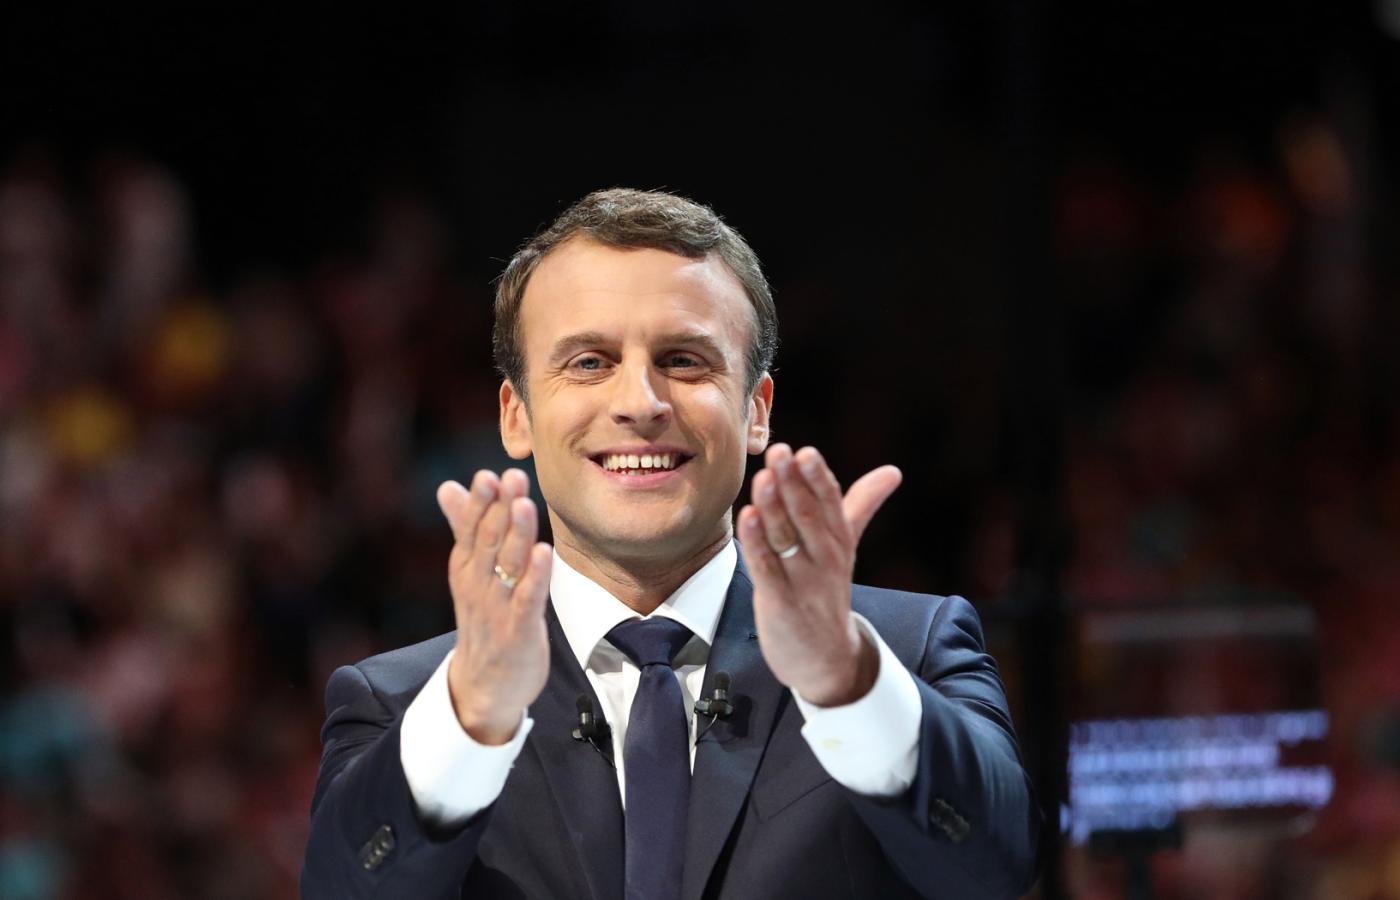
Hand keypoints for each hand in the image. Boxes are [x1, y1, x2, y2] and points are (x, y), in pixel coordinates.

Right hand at [437, 469, 552, 744]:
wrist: (482, 688)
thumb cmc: (483, 620)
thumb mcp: (468, 573)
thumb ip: (462, 527)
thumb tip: (449, 486)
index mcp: (465, 569)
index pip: (469, 529)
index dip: (479, 503)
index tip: (488, 474)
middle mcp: (477, 585)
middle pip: (488, 541)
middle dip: (500, 508)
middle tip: (512, 476)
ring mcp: (497, 608)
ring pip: (507, 565)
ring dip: (516, 534)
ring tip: (524, 504)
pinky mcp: (520, 630)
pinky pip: (528, 599)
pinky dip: (536, 576)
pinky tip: (546, 553)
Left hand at [737, 444, 901, 705]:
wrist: (828, 660)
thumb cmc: (828, 592)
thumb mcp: (847, 546)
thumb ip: (863, 504)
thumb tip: (893, 471)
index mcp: (839, 541)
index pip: (831, 503)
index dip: (818, 478)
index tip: (806, 452)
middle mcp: (825, 559)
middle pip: (809, 516)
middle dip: (794, 484)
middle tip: (781, 453)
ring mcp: (803, 582)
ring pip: (787, 539)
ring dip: (774, 508)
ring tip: (764, 478)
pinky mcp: (781, 603)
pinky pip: (767, 569)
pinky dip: (756, 543)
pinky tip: (747, 518)